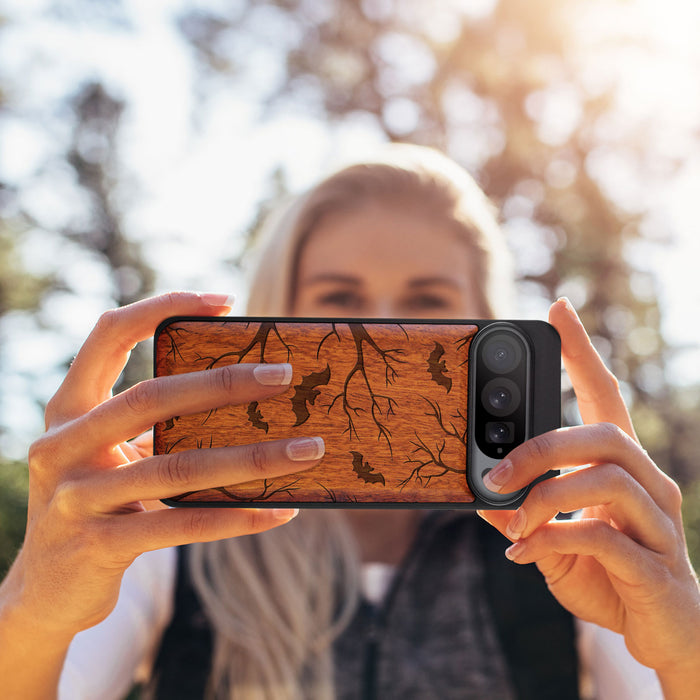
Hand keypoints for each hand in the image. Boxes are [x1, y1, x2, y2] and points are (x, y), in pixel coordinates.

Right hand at [3, 292, 324, 639]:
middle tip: (284, 375)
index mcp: (68, 409)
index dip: (162, 307)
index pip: (108, 334)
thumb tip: (246, 398)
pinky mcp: (99, 546)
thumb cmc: (98, 503)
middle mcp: (62, 445)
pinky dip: (237, 517)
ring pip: (178, 467)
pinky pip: (183, 525)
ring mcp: (76, 498)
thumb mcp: (112, 455)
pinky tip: (281, 511)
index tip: (224, 300)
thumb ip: (154, 426)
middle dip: (224, 383)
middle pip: (151, 397)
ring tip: (308, 450)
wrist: (46, 591)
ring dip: (253, 458)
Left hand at [478, 298, 699, 691]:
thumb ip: (523, 516)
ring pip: (607, 479)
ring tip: (512, 522)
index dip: (582, 352)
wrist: (664, 635)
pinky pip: (604, 538)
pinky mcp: (656, 567)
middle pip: (604, 434)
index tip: (557, 309)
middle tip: (495, 472)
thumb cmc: (609, 577)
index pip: (605, 395)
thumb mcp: (553, 541)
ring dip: (545, 497)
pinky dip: (553, 540)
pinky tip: (524, 554)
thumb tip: (480, 497)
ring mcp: (659, 523)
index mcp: (622, 468)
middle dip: (541, 447)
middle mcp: (649, 484)